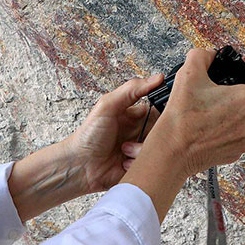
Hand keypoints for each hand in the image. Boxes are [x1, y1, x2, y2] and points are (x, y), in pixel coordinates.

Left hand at [6, 71, 169, 221]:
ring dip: (140, 150)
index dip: (164, 111)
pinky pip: (150, 165)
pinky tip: (123, 163)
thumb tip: (157, 77)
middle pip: (162, 130)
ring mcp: (140, 150)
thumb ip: (132, 89)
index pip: (160, 109)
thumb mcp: (107, 105)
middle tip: (140, 134)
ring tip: (123, 150)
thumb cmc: (88, 134)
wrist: (79, 166)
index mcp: (134, 115)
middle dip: (152, 133)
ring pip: (157, 149)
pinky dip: (137, 163)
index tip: (165, 113)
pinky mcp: (139, 167)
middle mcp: (139, 132)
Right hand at [137, 48, 244, 179]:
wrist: (172, 149)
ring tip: (220, 116)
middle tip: (233, 102)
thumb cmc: (183, 116)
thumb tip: (208, 55)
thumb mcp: (189, 73)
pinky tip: (213, 130)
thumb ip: (202, 56)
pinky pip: (240, 142)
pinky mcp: (235, 155)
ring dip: (242, 122)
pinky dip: (231, 136)